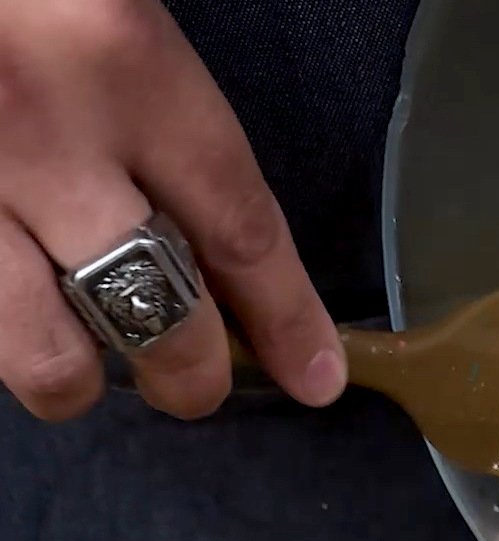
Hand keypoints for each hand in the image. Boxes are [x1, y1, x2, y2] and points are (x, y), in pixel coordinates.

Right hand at [0, 0, 345, 420]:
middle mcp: (47, 132)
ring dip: (74, 374)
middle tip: (189, 379)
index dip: (286, 319)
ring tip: (78, 360)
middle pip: (164, 318)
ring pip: (48, 353)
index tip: (316, 377)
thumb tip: (195, 215)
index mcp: (120, 51)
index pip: (240, 224)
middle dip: (189, 373)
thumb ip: (137, 80)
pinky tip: (3, 295)